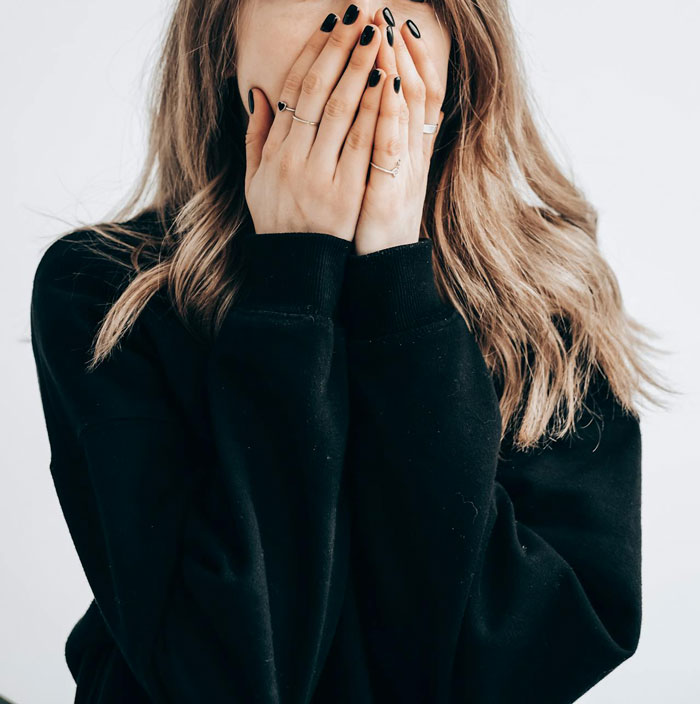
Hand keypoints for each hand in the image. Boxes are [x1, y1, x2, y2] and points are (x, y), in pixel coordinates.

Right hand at [244, 5, 388, 242]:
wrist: (297, 268)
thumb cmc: (278, 221)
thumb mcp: (254, 180)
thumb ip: (256, 137)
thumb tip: (259, 94)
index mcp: (274, 153)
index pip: (293, 92)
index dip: (312, 54)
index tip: (331, 25)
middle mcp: (295, 159)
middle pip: (319, 92)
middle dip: (342, 49)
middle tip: (361, 14)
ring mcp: (321, 176)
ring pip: (341, 112)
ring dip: (361, 69)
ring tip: (378, 35)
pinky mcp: (347, 193)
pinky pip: (362, 144)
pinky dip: (374, 111)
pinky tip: (388, 82)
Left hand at [353, 9, 444, 254]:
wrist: (379, 269)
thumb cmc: (371, 222)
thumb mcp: (375, 178)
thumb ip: (373, 143)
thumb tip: (375, 111)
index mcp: (403, 150)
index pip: (409, 94)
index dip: (404, 58)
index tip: (393, 23)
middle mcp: (410, 156)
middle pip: (412, 91)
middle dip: (398, 50)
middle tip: (386, 12)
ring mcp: (403, 173)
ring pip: (407, 111)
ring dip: (399, 68)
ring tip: (388, 31)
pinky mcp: (390, 192)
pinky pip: (392, 146)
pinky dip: (391, 113)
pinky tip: (389, 84)